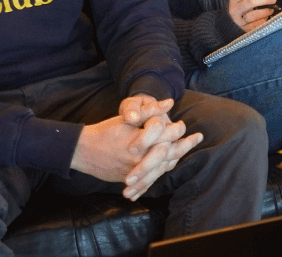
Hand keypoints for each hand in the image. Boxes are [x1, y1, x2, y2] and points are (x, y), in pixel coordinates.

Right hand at [70, 100, 203, 200]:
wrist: (83, 152)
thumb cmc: (105, 132)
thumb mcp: (126, 118)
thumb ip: (150, 111)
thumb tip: (170, 102)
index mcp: (142, 141)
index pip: (168, 135)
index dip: (178, 129)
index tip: (183, 125)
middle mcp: (142, 159)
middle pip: (171, 154)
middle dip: (186, 145)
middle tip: (198, 138)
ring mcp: (137, 172)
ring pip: (163, 168)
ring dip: (176, 159)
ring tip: (185, 152)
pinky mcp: (130, 179)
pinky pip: (150, 180)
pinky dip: (161, 173)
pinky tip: (168, 167)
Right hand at [227, 0, 277, 32]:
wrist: (226, 28)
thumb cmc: (237, 12)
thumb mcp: (240, 2)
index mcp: (234, 1)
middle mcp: (234, 11)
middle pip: (251, 1)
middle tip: (273, 0)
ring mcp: (238, 21)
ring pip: (254, 15)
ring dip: (265, 11)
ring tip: (271, 10)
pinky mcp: (243, 30)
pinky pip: (256, 25)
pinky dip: (263, 21)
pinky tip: (266, 18)